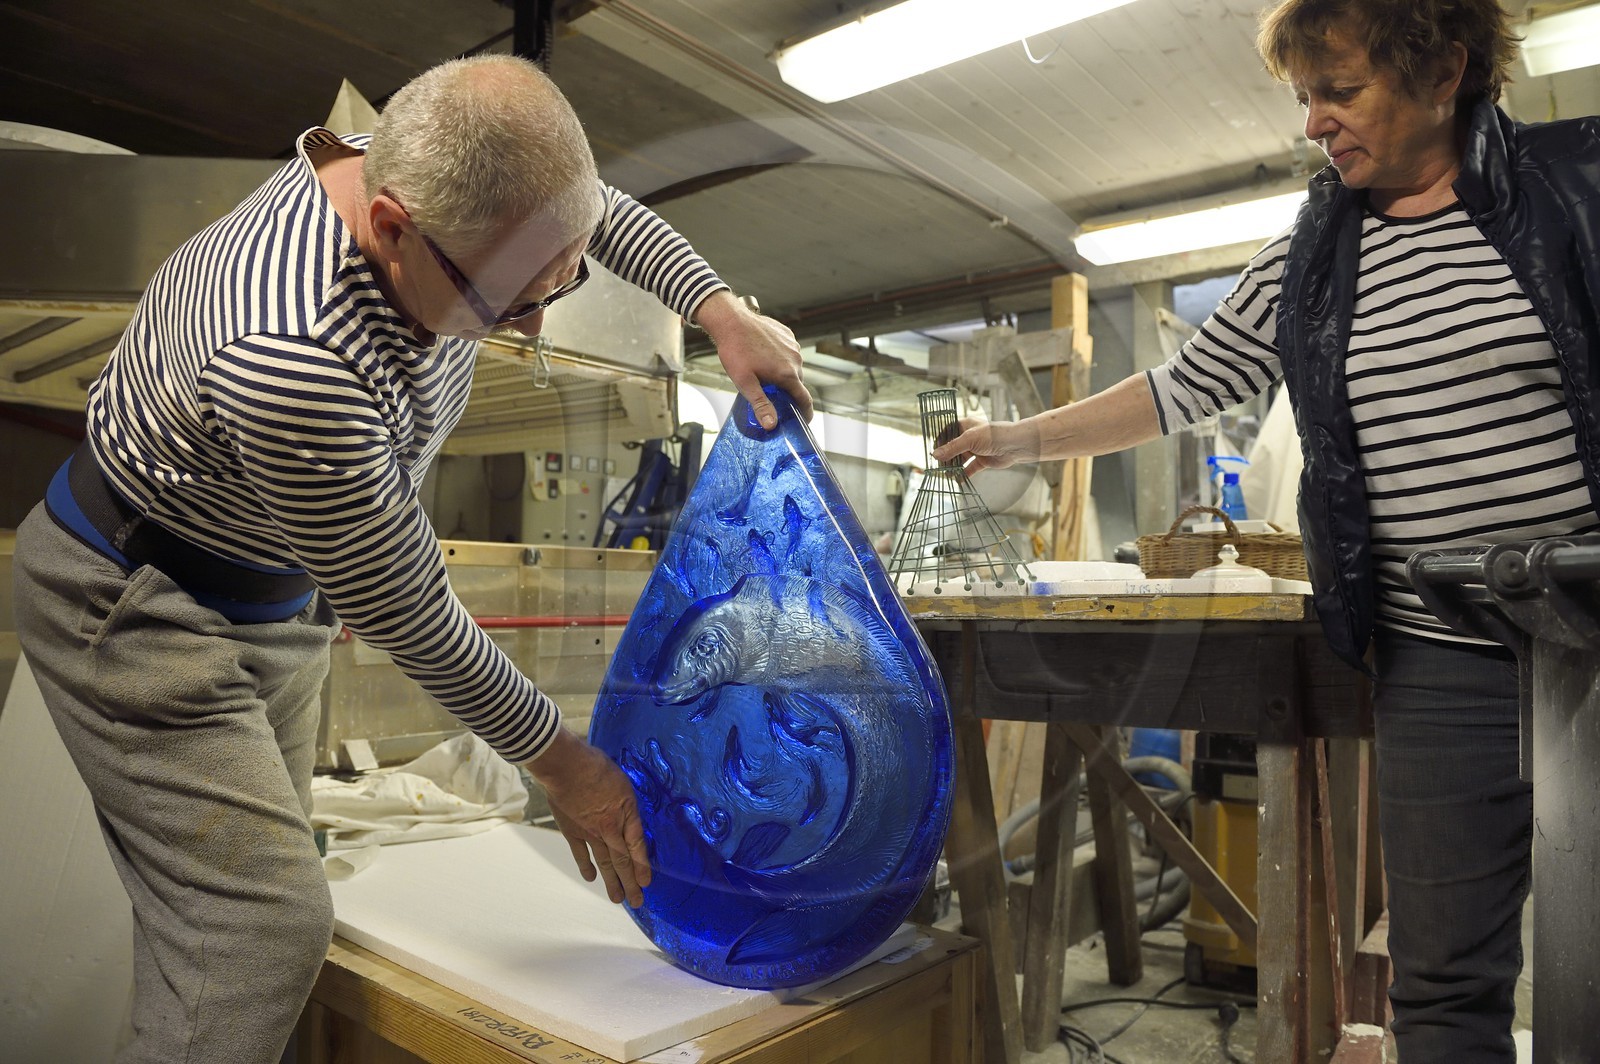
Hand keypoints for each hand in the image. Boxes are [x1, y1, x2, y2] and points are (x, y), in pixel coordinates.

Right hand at [525, 728, 650, 906]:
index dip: (642, 866)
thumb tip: (632, 815)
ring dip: (611, 882)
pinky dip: (586, 867)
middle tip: (636, 902)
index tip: (646, 883)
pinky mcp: (572, 831)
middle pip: (622, 861)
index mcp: (625, 815)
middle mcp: (609, 830)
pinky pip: (581, 854)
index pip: (637, 846)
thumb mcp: (624, 783)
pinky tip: (591, 878)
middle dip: (630, 883)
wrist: (566, 767)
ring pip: (603, 863)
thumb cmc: (597, 767)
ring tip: (617, 899)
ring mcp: (589, 833)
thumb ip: (628, 803)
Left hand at [693, 290, 812, 429]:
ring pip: (793, 367)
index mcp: (787, 374)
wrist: (731, 321)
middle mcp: (795, 359)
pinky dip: (781, 358)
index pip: (805, 399)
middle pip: (797, 383)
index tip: (804, 420)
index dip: (806, 413)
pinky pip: (789, 352)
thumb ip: (761, 404)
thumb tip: (772, 424)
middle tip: (773, 397)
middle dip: (788, 392)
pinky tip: (765, 357)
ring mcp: (793, 345)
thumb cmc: (736, 351)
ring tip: (765, 374)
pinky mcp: (787, 335)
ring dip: (784, 374)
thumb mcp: (745, 383)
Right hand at [931, 418, 1038, 473]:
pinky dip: (964, 474)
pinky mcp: (982, 461)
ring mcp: (976, 449)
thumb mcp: (969, 439)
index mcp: (966, 426)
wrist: (1016, 446)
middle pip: (952, 448)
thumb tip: (935, 455)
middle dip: (946, 457)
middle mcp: (970, 437)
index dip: (940, 441)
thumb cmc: (994, 435)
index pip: (947, 432)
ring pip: (960, 459)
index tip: (934, 451)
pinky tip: (958, 480)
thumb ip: (952, 448)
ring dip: (953, 467)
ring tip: (947, 475)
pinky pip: (970, 468)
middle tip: (939, 467)